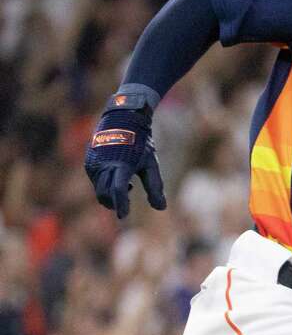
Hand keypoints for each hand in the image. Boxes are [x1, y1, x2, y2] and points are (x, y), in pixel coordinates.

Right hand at [84, 94, 165, 218]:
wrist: (122, 119)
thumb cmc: (140, 142)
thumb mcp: (151, 162)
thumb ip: (155, 186)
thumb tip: (161, 208)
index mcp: (121, 165)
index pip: (118, 190)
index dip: (121, 204)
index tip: (124, 216)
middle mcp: (104, 165)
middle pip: (105, 194)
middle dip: (115, 202)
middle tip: (128, 201)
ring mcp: (93, 164)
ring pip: (98, 189)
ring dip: (110, 195)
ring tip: (129, 187)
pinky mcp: (89, 162)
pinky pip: (95, 181)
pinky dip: (105, 185)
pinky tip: (118, 178)